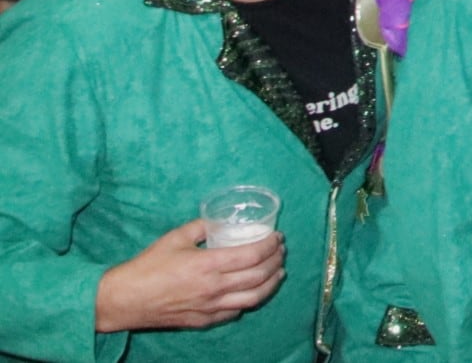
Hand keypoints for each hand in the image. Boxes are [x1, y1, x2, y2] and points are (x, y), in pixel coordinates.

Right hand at [94, 220, 285, 332]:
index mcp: (209, 265)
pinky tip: (252, 293)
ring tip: (278, 273)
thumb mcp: (175, 238)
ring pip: (253, 298)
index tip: (277, 237)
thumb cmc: (147, 267)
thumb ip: (201, 226)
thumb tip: (219, 219)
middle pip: (259, 276)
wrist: (123, 300)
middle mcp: (214, 288)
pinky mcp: (203, 321)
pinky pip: (234, 313)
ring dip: (271, 284)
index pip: (253, 255)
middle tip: (281, 251)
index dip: (271, 245)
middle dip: (276, 261)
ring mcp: (210, 307)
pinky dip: (248, 301)